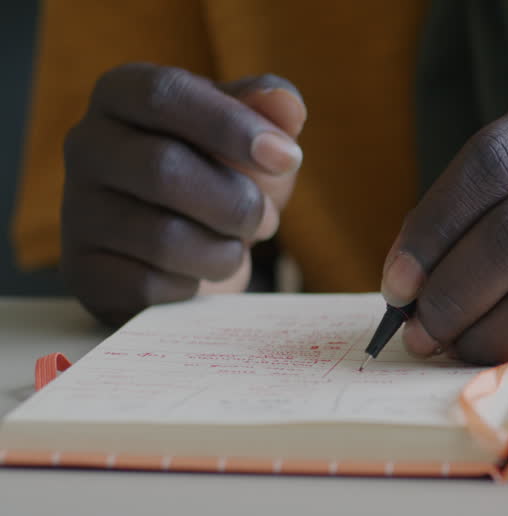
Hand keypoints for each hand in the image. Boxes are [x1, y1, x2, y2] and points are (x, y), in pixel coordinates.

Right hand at [62, 63, 305, 324]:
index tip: (286, 158)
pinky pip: (150, 285)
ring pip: (162, 237)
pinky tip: (194, 273)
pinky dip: (192, 285)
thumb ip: (270, 116)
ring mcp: (77, 210)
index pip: (164, 94)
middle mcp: (87, 145)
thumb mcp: (252, 142)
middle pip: (163, 169)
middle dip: (238, 203)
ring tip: (234, 247)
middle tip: (267, 219)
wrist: (187, 251)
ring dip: (224, 251)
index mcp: (124, 95)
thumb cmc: (221, 178)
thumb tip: (286, 103)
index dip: (231, 125)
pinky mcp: (84, 271)